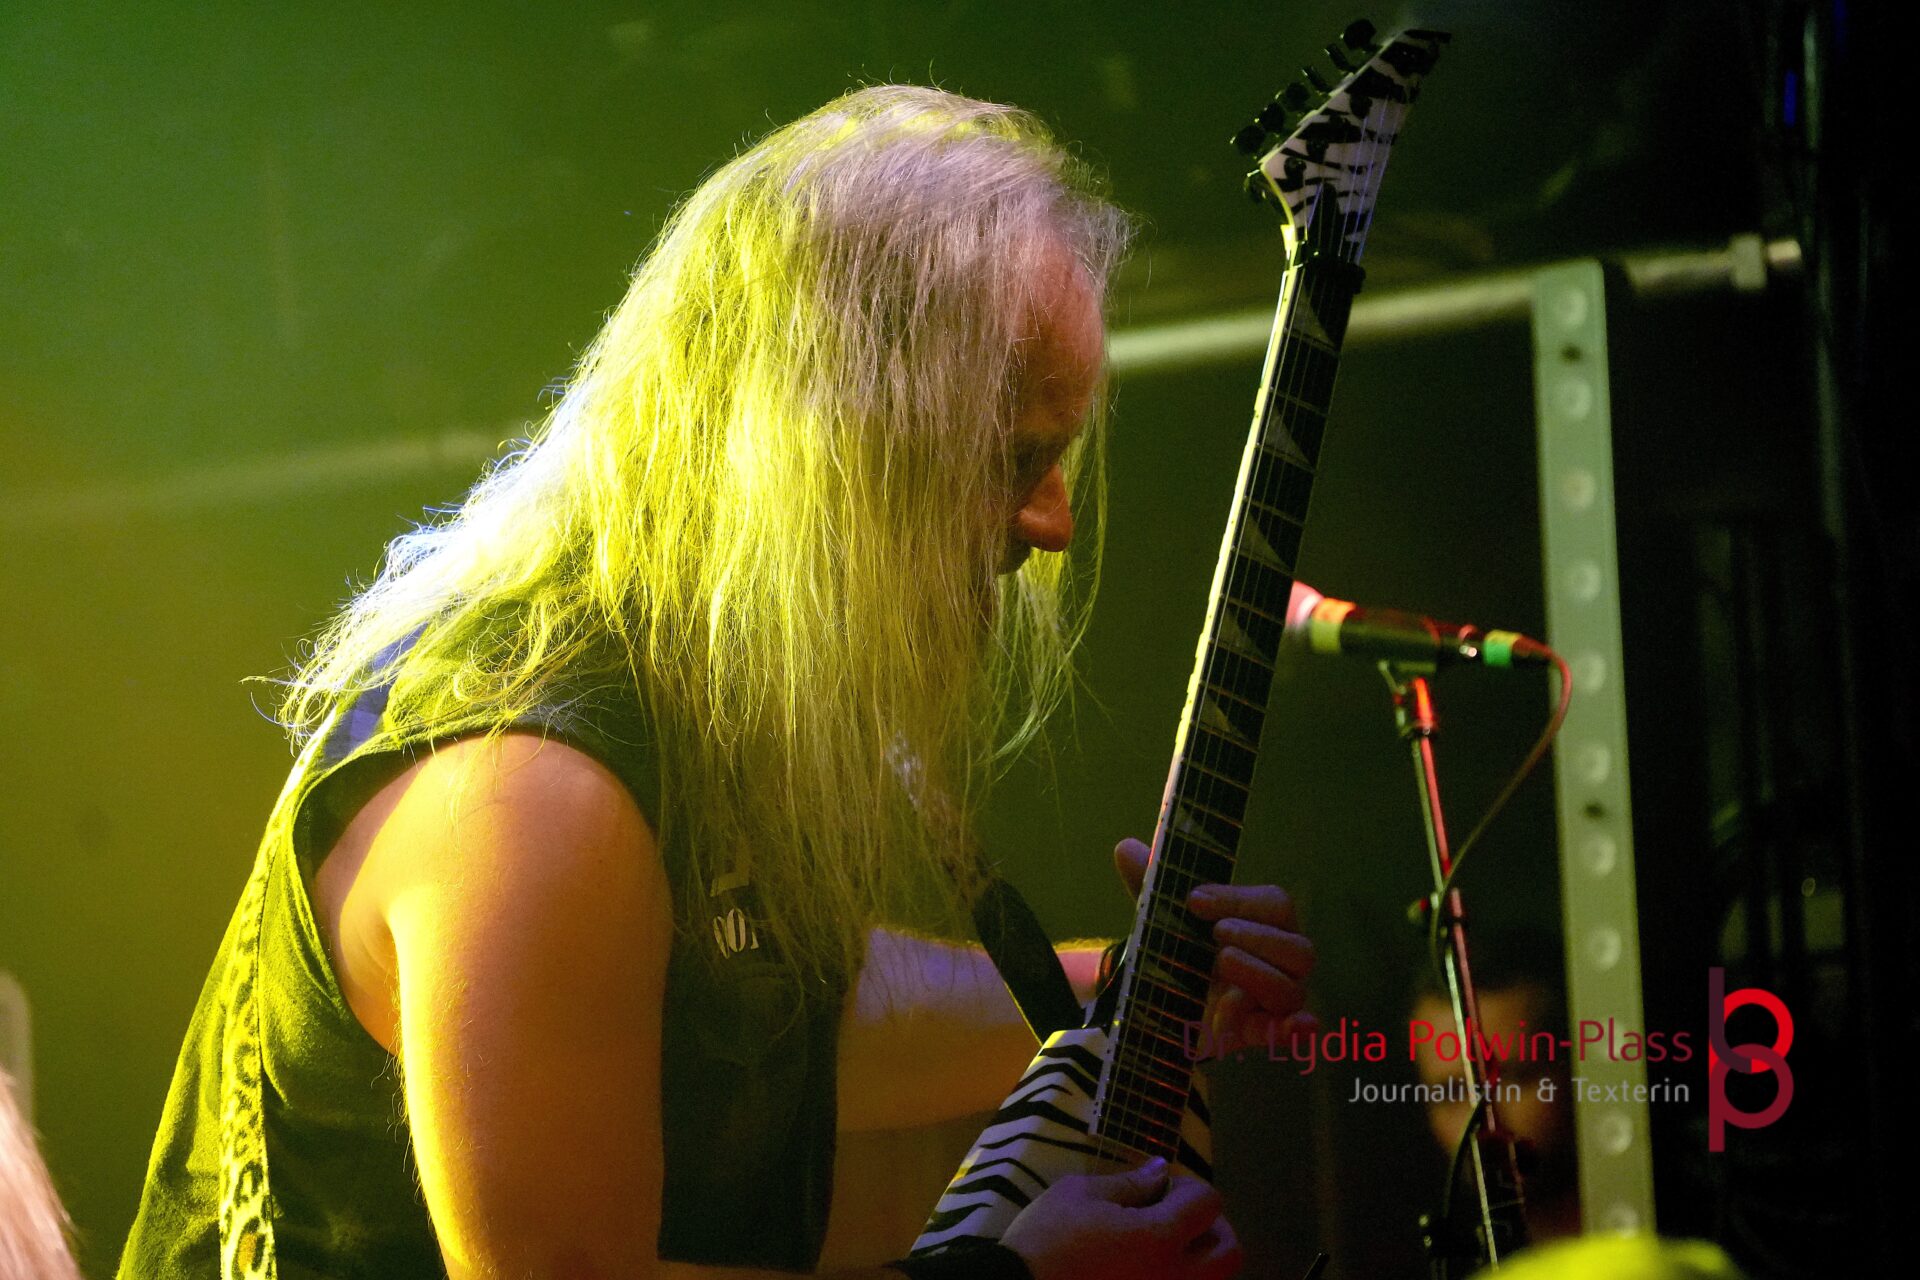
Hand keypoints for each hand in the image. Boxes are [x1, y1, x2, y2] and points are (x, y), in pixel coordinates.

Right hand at [1001, 1157, 1241, 1279]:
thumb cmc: (1047, 1241)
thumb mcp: (1080, 1195)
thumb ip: (1128, 1184)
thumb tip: (1160, 1172)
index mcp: (1161, 1239)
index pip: (1208, 1202)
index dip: (1188, 1186)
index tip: (1159, 1187)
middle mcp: (1175, 1277)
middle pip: (1229, 1252)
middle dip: (1212, 1227)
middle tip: (1177, 1217)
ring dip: (1199, 1258)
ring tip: (1163, 1246)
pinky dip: (1177, 1277)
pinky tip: (1145, 1268)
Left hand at [1114, 837, 1316, 1056]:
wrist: (1165, 997)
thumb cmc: (1179, 947)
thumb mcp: (1162, 917)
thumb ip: (1150, 886)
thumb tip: (1126, 848)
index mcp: (1265, 923)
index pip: (1274, 904)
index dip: (1238, 900)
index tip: (1194, 901)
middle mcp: (1280, 960)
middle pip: (1297, 948)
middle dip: (1257, 938)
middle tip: (1216, 936)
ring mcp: (1274, 999)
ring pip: (1291, 990)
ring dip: (1258, 977)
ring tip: (1220, 966)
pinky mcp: (1261, 1032)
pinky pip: (1291, 1033)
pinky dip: (1296, 1029)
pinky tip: (1298, 1025)